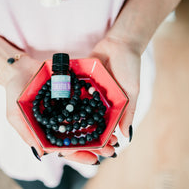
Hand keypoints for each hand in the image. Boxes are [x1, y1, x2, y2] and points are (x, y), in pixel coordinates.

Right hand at [5, 54, 117, 163]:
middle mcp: (60, 122)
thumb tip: (42, 154)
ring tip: (115, 137)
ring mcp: (67, 108)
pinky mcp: (72, 94)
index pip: (64, 148)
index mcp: (48, 131)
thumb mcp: (14, 114)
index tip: (94, 160)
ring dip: (100, 131)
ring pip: (85, 122)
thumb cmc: (14, 92)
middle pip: (79, 137)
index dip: (79, 155)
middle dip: (96, 146)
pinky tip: (108, 115)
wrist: (19, 69)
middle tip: (112, 150)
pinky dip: (96, 110)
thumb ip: (26, 133)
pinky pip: (86, 103)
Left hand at [58, 37, 140, 163]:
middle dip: (80, 126)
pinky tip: (56, 104)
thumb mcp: (132, 91)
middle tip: (69, 137)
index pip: (103, 124)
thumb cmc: (130, 68)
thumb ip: (129, 112)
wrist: (120, 44)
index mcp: (112, 106)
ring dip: (70, 113)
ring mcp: (89, 91)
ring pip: (78, 105)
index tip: (89, 145)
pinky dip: (66, 96)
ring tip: (58, 124)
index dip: (97, 134)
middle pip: (88, 117)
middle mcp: (99, 101)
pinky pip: (72, 89)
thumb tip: (126, 136)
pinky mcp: (81, 80)